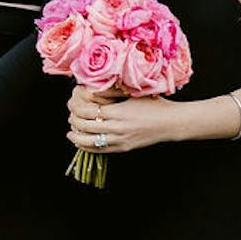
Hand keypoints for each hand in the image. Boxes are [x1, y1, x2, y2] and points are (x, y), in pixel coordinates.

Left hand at [67, 92, 183, 156]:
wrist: (170, 122)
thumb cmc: (153, 104)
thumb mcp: (132, 94)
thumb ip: (111, 92)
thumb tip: (90, 89)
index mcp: (118, 112)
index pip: (87, 112)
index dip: (75, 108)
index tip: (71, 104)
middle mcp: (117, 128)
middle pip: (85, 126)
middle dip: (74, 121)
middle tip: (70, 116)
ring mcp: (120, 140)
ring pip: (89, 142)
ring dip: (76, 137)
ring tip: (71, 133)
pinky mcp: (124, 148)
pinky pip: (100, 150)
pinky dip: (87, 147)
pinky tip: (81, 142)